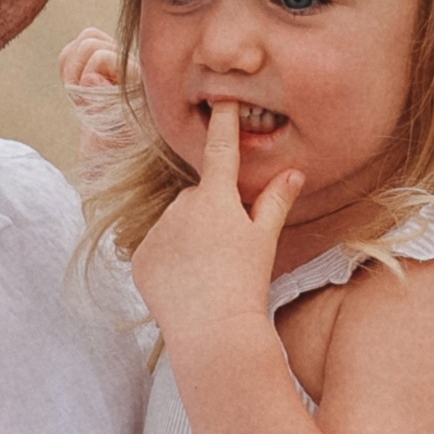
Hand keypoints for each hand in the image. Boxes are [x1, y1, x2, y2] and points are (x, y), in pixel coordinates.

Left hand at [128, 79, 299, 357]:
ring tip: (207, 271)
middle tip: (228, 249)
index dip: (223, 124)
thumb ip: (275, 202)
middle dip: (210, 213)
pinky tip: (186, 283)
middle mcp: (181, 207)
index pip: (221, 151)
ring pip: (176, 223)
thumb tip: (293, 173)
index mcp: (216, 198)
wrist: (213, 332)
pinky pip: (157, 248)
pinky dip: (169, 260)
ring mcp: (157, 232)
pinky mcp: (140, 258)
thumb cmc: (246, 285)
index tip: (221, 101)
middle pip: (198, 198)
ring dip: (188, 237)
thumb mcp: (264, 240)